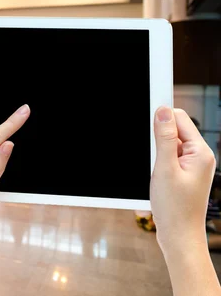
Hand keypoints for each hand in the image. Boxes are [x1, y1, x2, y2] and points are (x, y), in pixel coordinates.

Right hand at [151, 107, 216, 251]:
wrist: (179, 236)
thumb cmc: (175, 208)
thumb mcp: (165, 168)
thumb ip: (164, 138)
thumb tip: (162, 111)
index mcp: (200, 152)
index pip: (180, 119)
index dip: (162, 117)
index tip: (146, 116)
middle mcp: (200, 157)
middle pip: (174, 131)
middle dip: (158, 140)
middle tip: (154, 160)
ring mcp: (192, 166)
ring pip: (168, 146)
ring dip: (157, 154)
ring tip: (157, 174)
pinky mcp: (183, 174)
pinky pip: (168, 159)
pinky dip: (158, 164)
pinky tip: (157, 179)